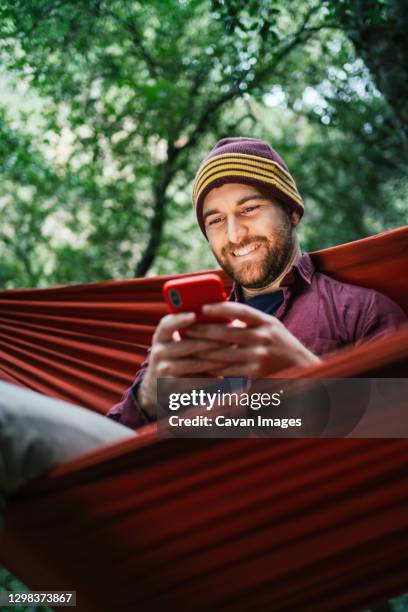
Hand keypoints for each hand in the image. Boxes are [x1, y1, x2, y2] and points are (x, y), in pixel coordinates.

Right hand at [137, 311, 227, 418]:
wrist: (158, 385)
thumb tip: (220, 316)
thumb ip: (191, 330)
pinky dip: (210, 378)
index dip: (179, 319)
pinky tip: (223, 375)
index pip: (166, 325)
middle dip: (212, 342)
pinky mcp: (171, 386)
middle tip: (232, 339)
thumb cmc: (176, 356)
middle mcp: (158, 352)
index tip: (194, 315)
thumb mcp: (175, 341)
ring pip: (194, 364)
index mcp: (160, 337)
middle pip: (188, 345)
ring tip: (232, 356)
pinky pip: (195, 381)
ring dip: (215, 360)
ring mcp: (163, 370)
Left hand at [185, 302, 320, 376]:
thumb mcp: (271, 326)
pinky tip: (202, 365)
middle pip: (227, 333)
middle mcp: (264, 336)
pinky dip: (214, 367)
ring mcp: (260, 355)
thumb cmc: (281, 344)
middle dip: (204, 331)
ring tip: (189, 347)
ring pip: (224, 353)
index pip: (240, 311)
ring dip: (204, 351)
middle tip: (188, 330)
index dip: (219, 308)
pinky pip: (229, 369)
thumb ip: (250, 320)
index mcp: (266, 321)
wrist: (303, 368)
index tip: (202, 308)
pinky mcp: (256, 372)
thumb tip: (219, 311)